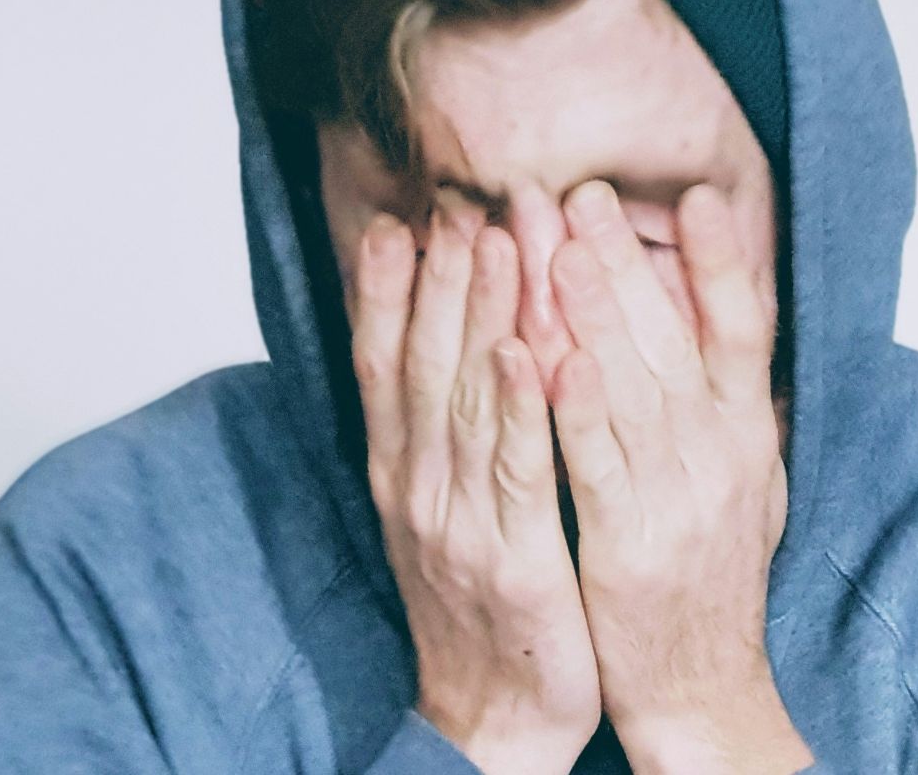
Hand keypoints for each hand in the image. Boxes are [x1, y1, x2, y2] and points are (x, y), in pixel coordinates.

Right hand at [353, 214, 600, 774]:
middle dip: (442, 278)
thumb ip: (439, 435)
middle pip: (424, 364)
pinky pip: (518, 471)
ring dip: (481, 316)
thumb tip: (447, 351)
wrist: (493, 718)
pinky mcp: (514, 558)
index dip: (390, 291)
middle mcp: (419, 489)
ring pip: (469, 401)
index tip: (402, 218)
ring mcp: (460, 523)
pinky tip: (531, 352)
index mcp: (402, 475)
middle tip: (461, 199)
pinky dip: (521, 409)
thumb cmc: (482, 608)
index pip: (386, 364)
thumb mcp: (443, 513)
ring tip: (496, 240)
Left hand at [546, 181, 812, 773]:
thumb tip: (733, 325)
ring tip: (557, 241)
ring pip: (634, 386)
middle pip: (676, 339)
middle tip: (582, 192)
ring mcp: (678, 499)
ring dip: (596, 311)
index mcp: (748, 436)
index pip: (745, 329)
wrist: (703, 689)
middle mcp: (722, 457)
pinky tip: (552, 355)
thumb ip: (735, 407)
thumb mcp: (749, 484)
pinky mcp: (629, 544)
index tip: (696, 195)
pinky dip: (579, 407)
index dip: (722, 260)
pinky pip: (599, 464)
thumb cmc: (712, 581)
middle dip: (627, 260)